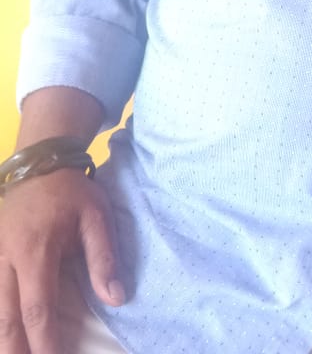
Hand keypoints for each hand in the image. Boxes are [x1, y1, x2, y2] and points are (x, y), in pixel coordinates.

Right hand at [0, 170, 123, 353]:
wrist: (40, 161)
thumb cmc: (72, 191)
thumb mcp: (97, 216)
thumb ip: (104, 257)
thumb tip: (116, 299)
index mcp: (36, 251)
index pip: (37, 309)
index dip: (44, 342)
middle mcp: (7, 259)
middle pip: (5, 318)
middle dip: (15, 350)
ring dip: (3, 337)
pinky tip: (5, 332)